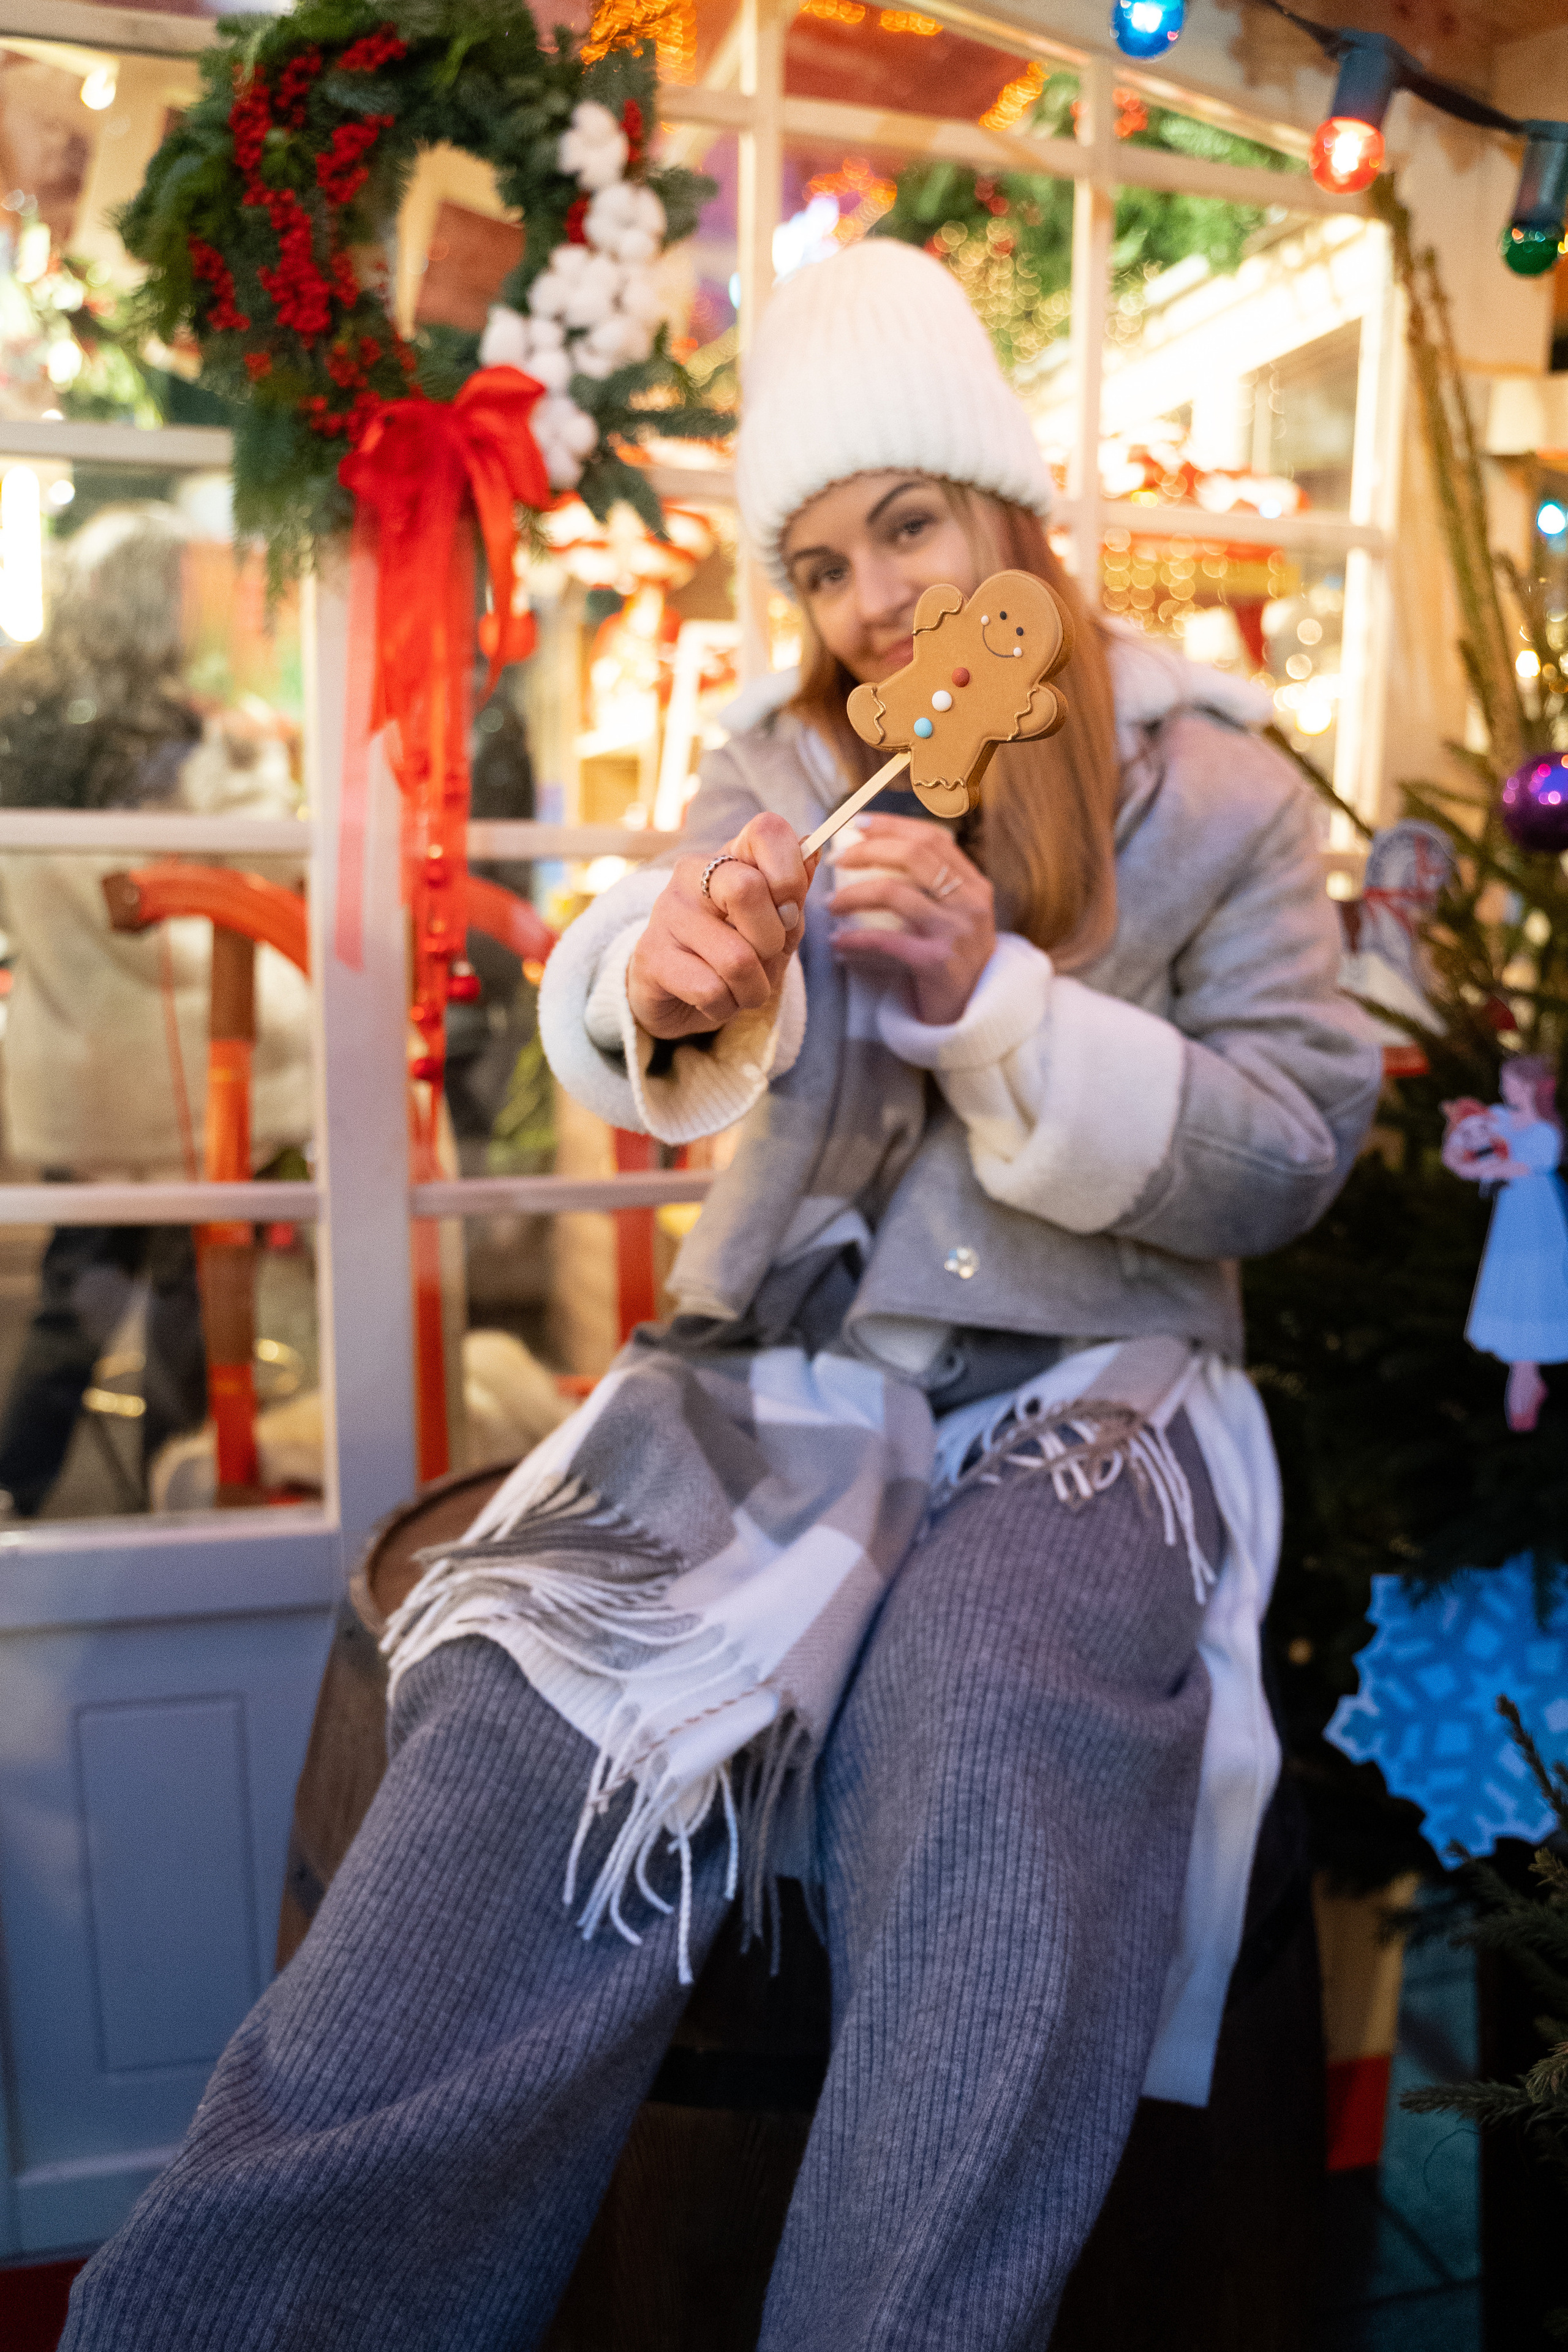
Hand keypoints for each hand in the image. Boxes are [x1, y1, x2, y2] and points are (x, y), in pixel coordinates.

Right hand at [627, 812, 817, 1039]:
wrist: (676, 996)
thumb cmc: (733, 954)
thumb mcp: (774, 927)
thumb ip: (793, 895)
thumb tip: (813, 850)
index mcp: (729, 857)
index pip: (766, 830)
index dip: (790, 872)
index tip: (789, 911)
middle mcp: (691, 874)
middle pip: (748, 890)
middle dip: (772, 940)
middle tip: (763, 956)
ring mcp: (666, 913)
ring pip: (736, 958)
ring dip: (754, 988)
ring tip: (741, 987)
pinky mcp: (650, 956)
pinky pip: (711, 989)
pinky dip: (726, 1006)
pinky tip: (714, 999)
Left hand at [829, 813, 995, 1025]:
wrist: (971, 1016)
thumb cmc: (950, 962)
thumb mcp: (954, 917)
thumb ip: (929, 886)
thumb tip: (873, 850)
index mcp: (974, 884)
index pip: (933, 838)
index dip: (893, 825)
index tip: (857, 824)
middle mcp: (971, 903)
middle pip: (914, 855)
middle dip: (868, 851)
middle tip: (836, 860)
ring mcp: (957, 932)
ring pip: (895, 893)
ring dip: (853, 895)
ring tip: (831, 905)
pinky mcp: (938, 963)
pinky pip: (885, 940)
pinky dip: (855, 939)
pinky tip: (837, 944)